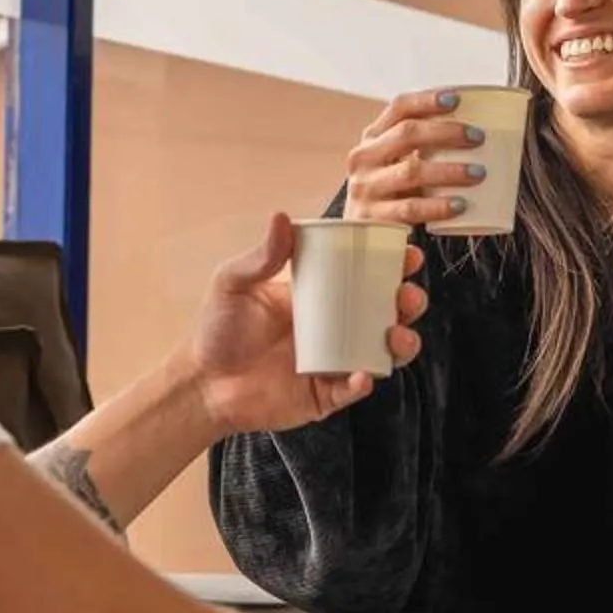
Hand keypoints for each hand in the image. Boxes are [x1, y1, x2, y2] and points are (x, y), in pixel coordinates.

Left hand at [190, 213, 427, 434]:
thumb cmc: (216, 331)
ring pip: (383, 352)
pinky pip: (353, 390)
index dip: (392, 265)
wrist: (203, 384)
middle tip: (408, 296)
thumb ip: (260, 256)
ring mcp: (334, 361)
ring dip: (401, 343)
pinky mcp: (325, 395)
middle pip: (386, 312)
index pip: (364, 275)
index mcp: (319, 296)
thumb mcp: (234, 284)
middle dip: (408, 302)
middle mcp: (334, 327)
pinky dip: (363, 382)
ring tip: (396, 335)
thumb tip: (281, 217)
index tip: (407, 254)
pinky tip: (362, 374)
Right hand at [344, 89, 494, 227]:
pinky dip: (437, 207)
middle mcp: (364, 158)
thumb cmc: (388, 189)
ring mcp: (366, 188)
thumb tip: (470, 128)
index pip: (398, 108)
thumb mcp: (395, 162)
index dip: (426, 100)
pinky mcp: (373, 218)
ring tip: (478, 173)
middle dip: (446, 132)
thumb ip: (422, 146)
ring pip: (411, 171)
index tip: (456, 99)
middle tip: (478, 137)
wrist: (355, 234)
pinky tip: (459, 205)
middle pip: (406, 134)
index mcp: (373, 137)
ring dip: (449, 171)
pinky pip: (410, 208)